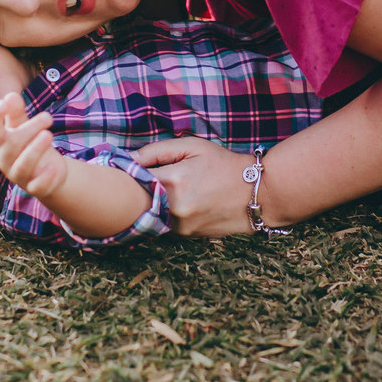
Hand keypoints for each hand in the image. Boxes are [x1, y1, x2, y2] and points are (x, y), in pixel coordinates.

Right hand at [0, 92, 66, 197]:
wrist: (47, 172)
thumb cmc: (31, 144)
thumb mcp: (23, 127)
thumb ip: (17, 113)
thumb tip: (11, 95)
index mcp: (0, 143)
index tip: (4, 102)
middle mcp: (5, 160)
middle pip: (11, 145)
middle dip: (29, 129)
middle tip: (48, 117)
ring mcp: (19, 175)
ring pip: (22, 166)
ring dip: (36, 150)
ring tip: (49, 134)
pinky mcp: (35, 187)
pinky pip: (37, 185)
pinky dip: (46, 176)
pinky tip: (54, 166)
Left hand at [132, 137, 252, 235]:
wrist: (257, 193)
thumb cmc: (223, 164)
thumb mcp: (192, 146)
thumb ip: (155, 151)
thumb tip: (126, 158)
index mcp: (173, 181)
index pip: (132, 179)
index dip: (127, 172)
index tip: (125, 168)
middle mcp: (174, 208)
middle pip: (137, 200)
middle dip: (136, 189)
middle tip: (139, 179)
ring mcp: (180, 225)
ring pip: (150, 213)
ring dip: (151, 202)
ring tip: (170, 188)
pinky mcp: (186, 235)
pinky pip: (165, 222)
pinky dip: (166, 212)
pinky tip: (181, 201)